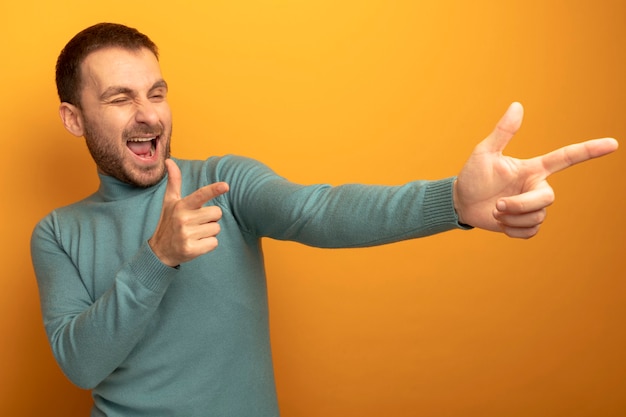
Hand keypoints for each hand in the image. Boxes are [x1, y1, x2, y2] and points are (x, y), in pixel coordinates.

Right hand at [149, 159, 228, 265]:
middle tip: (196, 222)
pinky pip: (214, 243)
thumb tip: (169, 161)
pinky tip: (196, 244)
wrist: (159, 251)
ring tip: (194, 233)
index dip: (213, 190)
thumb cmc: (168, 222)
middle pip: (216, 212)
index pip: (200, 195)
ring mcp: (187, 235)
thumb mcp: (169, 201)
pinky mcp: (191, 249)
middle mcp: (183, 219)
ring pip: (216, 228)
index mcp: (181, 206)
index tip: (226, 186)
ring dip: (209, 232)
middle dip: (211, 217)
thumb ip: (174, 181)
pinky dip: (208, 244)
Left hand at [454, 102, 617, 237]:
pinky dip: (512, 230)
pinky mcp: (526, 224)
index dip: (589, 151)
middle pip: (547, 199)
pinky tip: (500, 223)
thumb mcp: (484, 153)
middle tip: (497, 205)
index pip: (565, 158)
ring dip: (511, 218)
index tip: (612, 143)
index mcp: (532, 169)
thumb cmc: (473, 176)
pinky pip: (530, 232)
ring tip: (495, 211)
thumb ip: (503, 132)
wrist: (461, 202)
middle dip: (521, 205)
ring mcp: (532, 207)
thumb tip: (517, 105)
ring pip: (537, 218)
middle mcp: (536, 187)